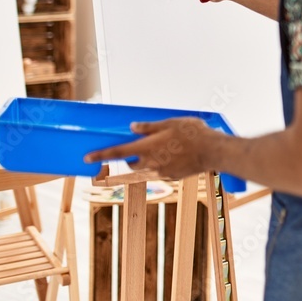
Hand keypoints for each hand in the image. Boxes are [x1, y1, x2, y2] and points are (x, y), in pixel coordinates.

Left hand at [84, 118, 221, 179]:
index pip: (118, 152)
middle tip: (145, 145)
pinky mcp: (172, 177)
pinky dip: (165, 164)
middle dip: (133, 156)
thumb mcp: (170, 123)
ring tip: (170, 147)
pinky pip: (162, 171)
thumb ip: (149, 127)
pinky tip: (180, 154)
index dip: (101, 154)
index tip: (87, 158)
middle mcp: (151, 162)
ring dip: (151, 159)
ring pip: (148, 167)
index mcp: (147, 147)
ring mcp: (161, 172)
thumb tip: (133, 128)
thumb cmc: (193, 133)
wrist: (213, 151)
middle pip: (133, 162)